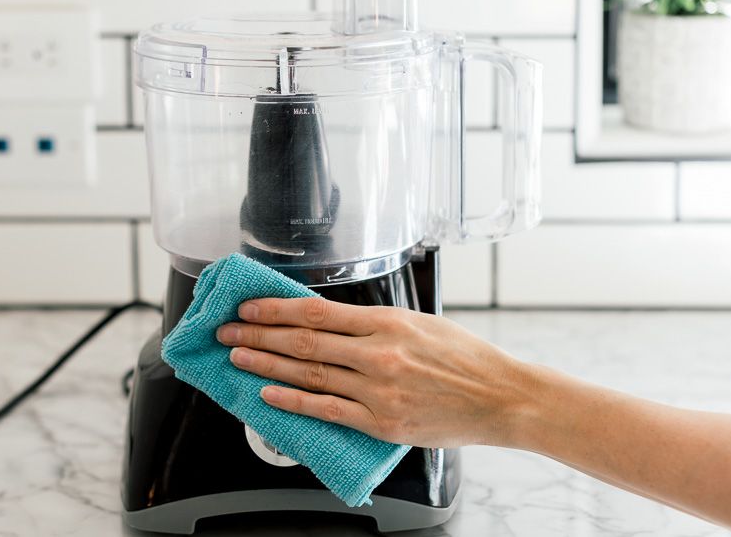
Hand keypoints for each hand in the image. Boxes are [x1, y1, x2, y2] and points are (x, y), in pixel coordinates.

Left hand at [216, 298, 536, 448]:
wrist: (501, 397)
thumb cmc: (465, 358)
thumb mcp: (421, 322)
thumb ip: (375, 323)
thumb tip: (327, 320)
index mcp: (389, 322)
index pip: (317, 312)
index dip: (276, 309)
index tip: (249, 307)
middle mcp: (380, 353)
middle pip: (304, 342)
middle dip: (259, 336)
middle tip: (229, 332)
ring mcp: (379, 390)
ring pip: (309, 375)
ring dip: (267, 366)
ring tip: (239, 359)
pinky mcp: (382, 422)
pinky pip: (328, 410)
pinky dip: (294, 403)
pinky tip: (268, 396)